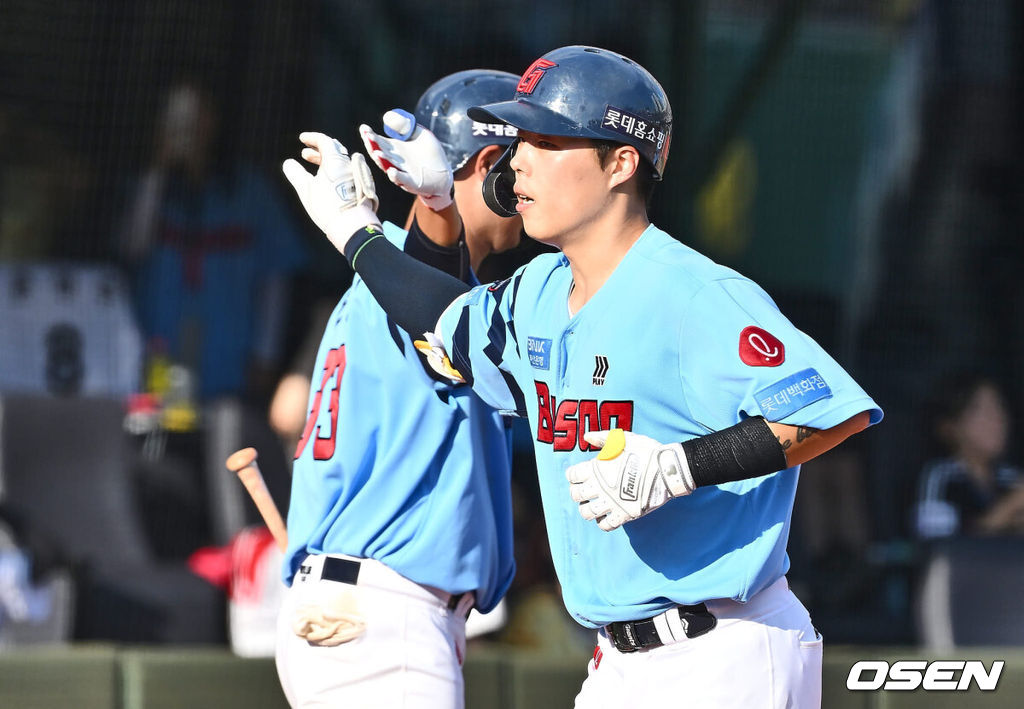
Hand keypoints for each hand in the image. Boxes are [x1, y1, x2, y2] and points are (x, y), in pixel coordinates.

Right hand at [282, 132, 380, 252]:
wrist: (353, 227)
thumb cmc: (328, 207)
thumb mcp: (306, 190)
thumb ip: (295, 174)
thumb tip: (288, 163)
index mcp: (336, 160)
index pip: (325, 141)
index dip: (312, 138)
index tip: (302, 139)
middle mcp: (349, 165)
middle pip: (334, 150)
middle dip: (318, 150)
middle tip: (305, 154)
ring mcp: (357, 176)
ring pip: (341, 162)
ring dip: (327, 161)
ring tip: (315, 167)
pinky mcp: (361, 187)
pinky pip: (347, 172)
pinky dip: (336, 171)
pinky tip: (329, 181)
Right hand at [359, 109, 453, 210]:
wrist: (444, 174)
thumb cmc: (431, 154)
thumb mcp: (421, 135)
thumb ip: (407, 126)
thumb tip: (389, 117)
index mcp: (396, 150)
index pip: (380, 142)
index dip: (370, 136)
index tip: (364, 128)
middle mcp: (396, 161)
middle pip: (381, 153)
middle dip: (373, 145)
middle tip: (367, 136)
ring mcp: (403, 172)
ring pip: (389, 166)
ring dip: (382, 160)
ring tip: (376, 152)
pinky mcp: (413, 183)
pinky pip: (403, 180)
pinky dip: (397, 176)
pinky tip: (391, 171)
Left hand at [566, 429, 695, 530]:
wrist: (667, 469)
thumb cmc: (646, 451)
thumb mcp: (624, 439)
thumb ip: (603, 438)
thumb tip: (587, 436)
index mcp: (597, 468)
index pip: (573, 476)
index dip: (573, 476)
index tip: (578, 476)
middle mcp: (600, 487)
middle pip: (576, 495)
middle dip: (577, 493)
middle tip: (584, 491)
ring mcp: (612, 502)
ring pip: (587, 513)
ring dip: (587, 509)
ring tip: (592, 505)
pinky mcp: (624, 514)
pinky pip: (606, 525)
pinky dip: (603, 523)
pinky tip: (606, 517)